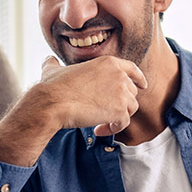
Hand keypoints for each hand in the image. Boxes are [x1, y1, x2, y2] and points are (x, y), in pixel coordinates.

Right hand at [0, 57, 146, 166]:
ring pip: (130, 108)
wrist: (53, 102)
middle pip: (131, 92)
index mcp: (108, 62)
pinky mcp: (119, 110)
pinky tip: (98, 131)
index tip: (143, 86)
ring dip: (118, 117)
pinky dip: (113, 129)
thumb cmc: (52, 87)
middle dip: (121, 103)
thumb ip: (54, 63)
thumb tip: (48, 60)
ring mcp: (121, 93)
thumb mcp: (53, 69)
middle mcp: (119, 75)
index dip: (139, 78)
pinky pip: (123, 123)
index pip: (132, 69)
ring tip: (101, 123)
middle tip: (105, 112)